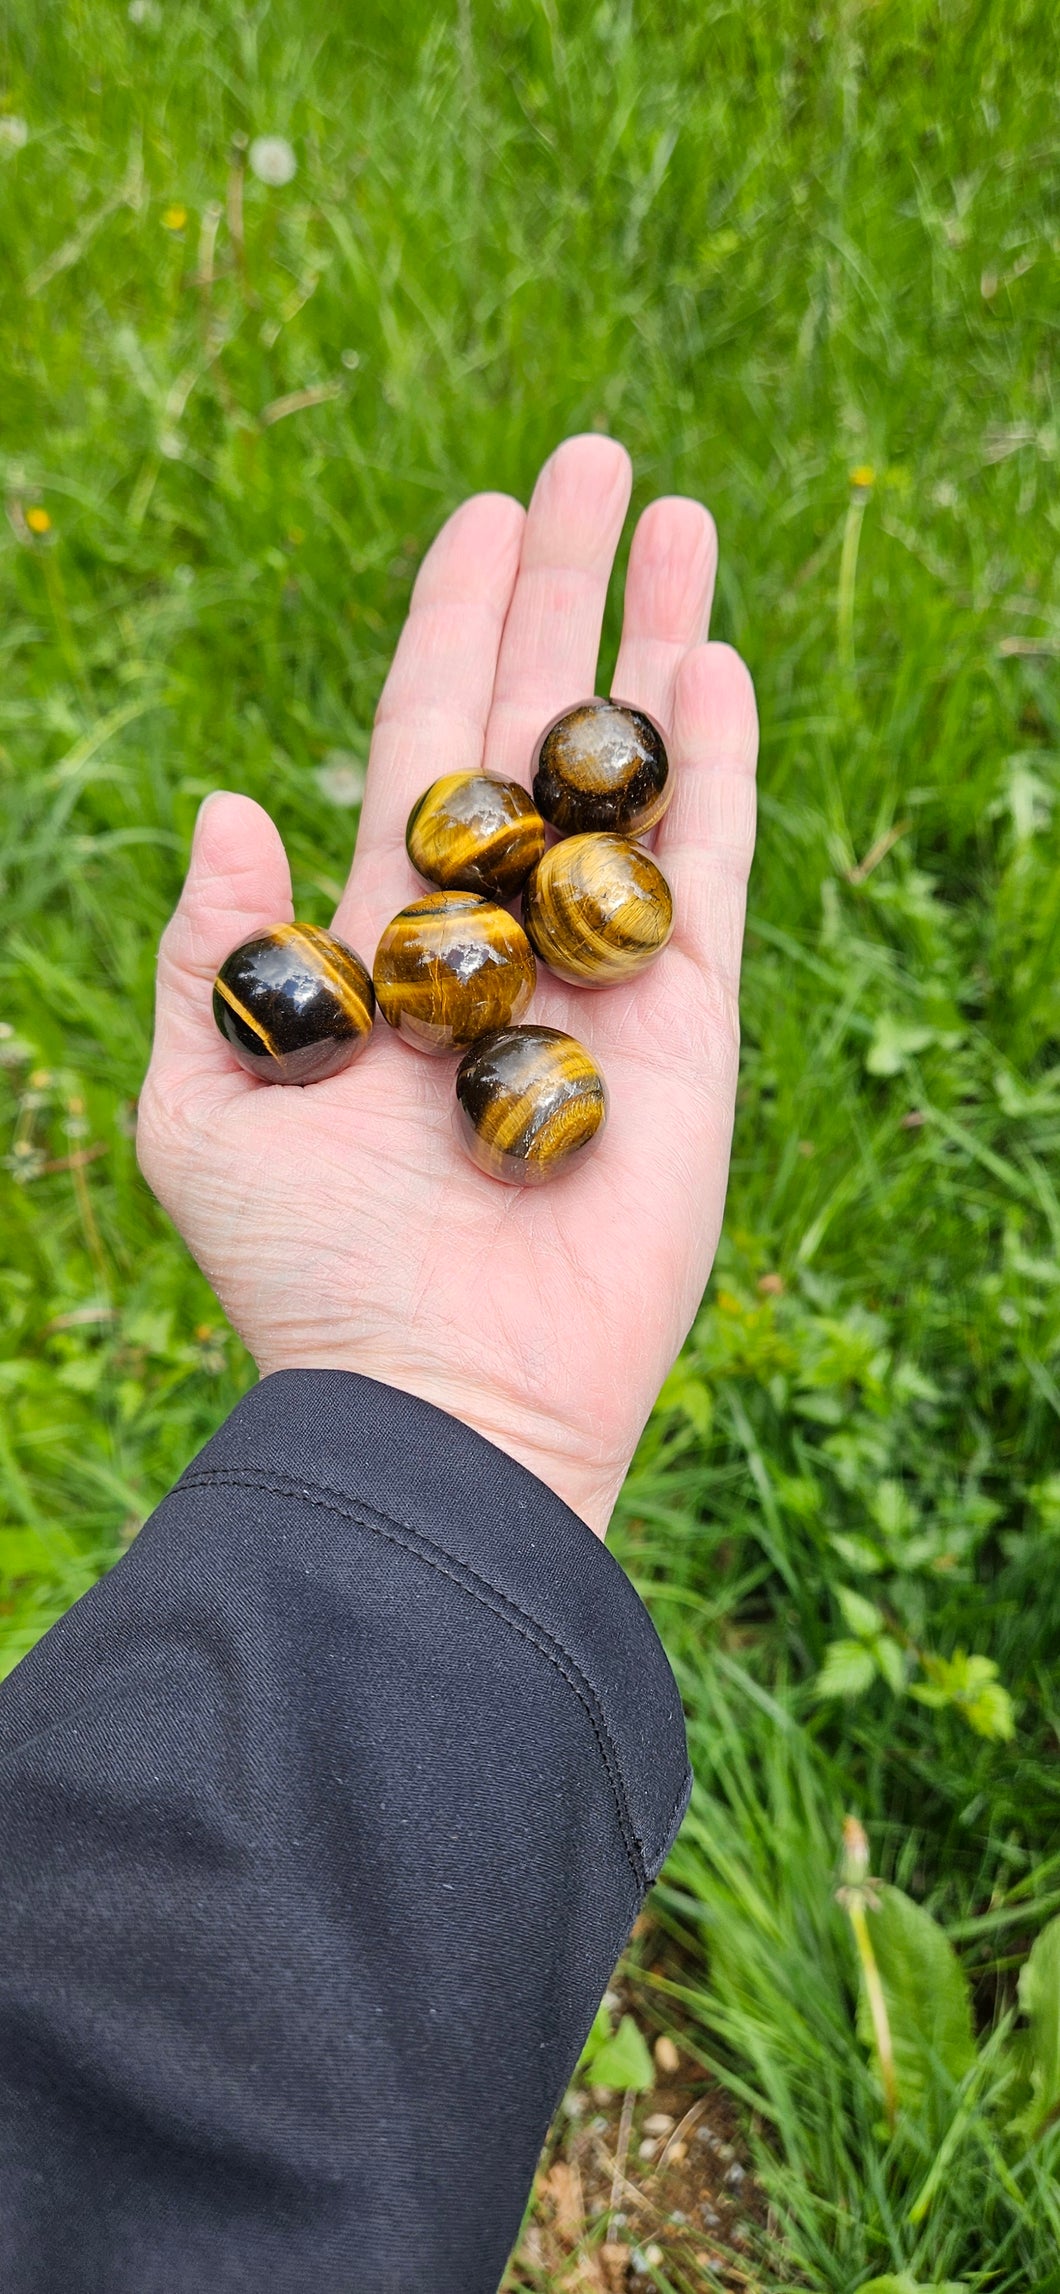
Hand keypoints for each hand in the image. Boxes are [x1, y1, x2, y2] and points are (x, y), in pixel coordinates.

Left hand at [137, 435, 757, 1534]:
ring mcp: (603, 971)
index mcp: (388, 937)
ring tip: (678, 513)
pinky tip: (717, 661)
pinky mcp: (689, 1026)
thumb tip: (228, 796)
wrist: (435, 1390)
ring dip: (657, 640)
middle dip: (567, 592)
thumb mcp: (202, 1098)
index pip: (424, 744)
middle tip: (595, 458)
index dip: (450, 627)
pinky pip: (710, 868)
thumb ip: (213, 950)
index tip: (481, 517)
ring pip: (637, 770)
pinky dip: (718, 764)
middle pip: (540, 726)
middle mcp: (502, 933)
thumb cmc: (303, 1267)